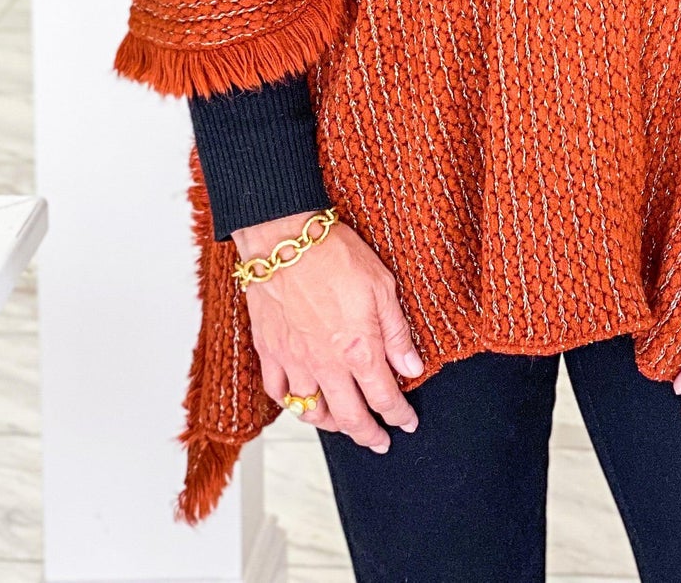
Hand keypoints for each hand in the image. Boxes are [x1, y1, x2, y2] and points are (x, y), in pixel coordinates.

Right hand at [233, 209, 422, 451]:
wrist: (283, 238)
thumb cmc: (334, 254)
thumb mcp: (382, 286)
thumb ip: (396, 332)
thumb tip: (412, 367)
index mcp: (359, 349)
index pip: (384, 398)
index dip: (399, 415)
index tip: (408, 422)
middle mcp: (326, 364)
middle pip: (350, 418)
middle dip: (369, 435)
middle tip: (380, 442)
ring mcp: (294, 360)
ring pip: (312, 412)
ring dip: (331, 425)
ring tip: (343, 424)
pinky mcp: (269, 350)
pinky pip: (277, 391)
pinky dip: (290, 403)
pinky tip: (300, 399)